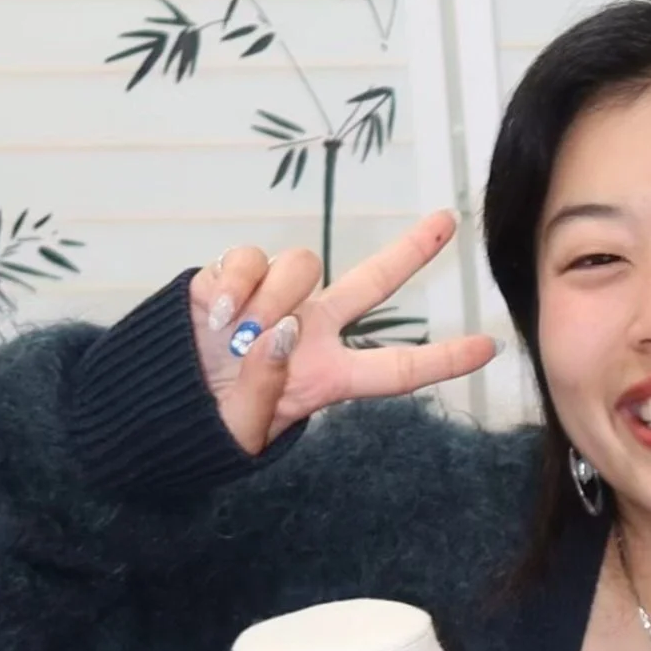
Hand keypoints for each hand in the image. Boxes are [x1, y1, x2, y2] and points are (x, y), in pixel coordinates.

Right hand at [189, 211, 497, 455]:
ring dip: (271, 298)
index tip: (490, 348)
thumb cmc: (210, 421)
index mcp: (329, 376)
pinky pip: (249, 258)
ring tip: (237, 338)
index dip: (442, 360)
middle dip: (409, 251)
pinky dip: (234, 284)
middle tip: (447, 221)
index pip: (395, 369)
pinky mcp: (233, 276)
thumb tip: (279, 335)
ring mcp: (276, 299)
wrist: (160, 400)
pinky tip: (218, 316)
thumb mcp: (242, 428)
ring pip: (301, 265)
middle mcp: (313, 330)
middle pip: (371, 284)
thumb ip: (262, 388)